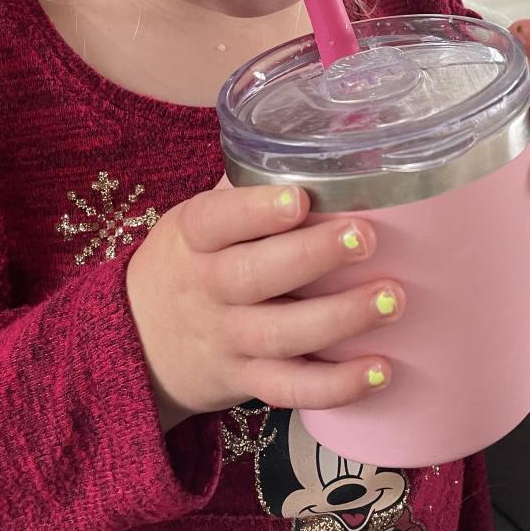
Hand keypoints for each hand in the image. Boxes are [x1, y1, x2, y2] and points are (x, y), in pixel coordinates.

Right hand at [125, 176, 402, 431]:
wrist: (138, 343)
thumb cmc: (192, 261)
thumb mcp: (200, 219)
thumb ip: (251, 188)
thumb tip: (330, 141)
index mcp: (194, 237)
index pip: (218, 220)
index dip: (257, 209)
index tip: (301, 198)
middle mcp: (208, 289)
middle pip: (255, 276)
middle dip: (314, 256)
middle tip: (366, 238)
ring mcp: (227, 340)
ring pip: (281, 334)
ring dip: (340, 318)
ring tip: (391, 298)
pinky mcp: (247, 382)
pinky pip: (291, 389)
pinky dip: (337, 386)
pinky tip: (381, 370)